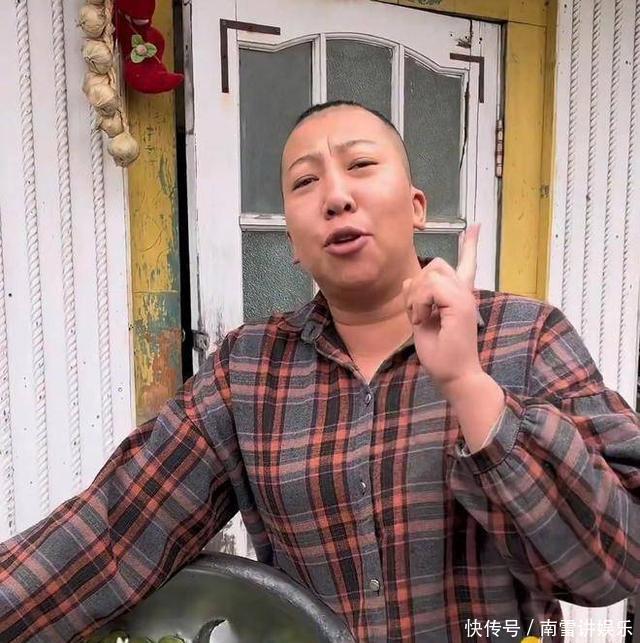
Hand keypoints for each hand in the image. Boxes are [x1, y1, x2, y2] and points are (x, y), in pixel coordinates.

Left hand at [402, 224, 481, 390]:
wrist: (455, 375)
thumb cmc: (441, 355)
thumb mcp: (422, 322)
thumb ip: (418, 299)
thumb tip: (409, 279)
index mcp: (459, 297)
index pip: (466, 265)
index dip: (470, 245)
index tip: (476, 227)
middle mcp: (465, 293)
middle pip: (435, 264)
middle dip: (417, 285)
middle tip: (419, 314)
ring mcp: (464, 296)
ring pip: (431, 272)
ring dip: (417, 296)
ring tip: (422, 319)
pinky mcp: (460, 303)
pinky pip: (429, 286)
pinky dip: (419, 303)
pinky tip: (424, 320)